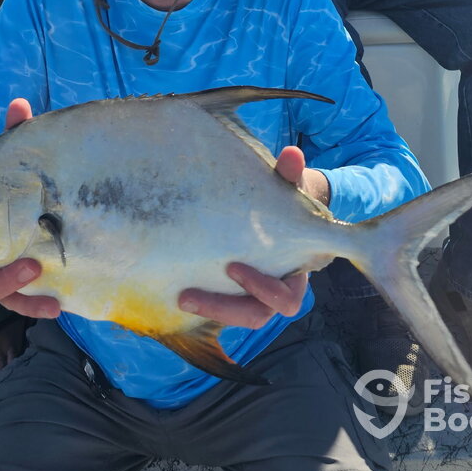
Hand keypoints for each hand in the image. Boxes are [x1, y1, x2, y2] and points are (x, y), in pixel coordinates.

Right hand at [0, 98, 60, 319]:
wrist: (35, 204)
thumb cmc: (9, 186)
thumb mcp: (11, 163)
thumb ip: (13, 137)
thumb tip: (20, 105)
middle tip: (14, 261)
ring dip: (11, 289)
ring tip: (39, 273)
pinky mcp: (17, 288)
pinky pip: (19, 304)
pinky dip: (34, 306)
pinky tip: (56, 304)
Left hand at [177, 146, 325, 328]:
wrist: (276, 203)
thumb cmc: (284, 196)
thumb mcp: (289, 185)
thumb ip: (291, 173)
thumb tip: (291, 154)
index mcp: (296, 271)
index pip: (287, 299)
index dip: (263, 289)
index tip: (232, 265)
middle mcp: (276, 290)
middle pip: (256, 316)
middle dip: (224, 308)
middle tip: (188, 295)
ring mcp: (253, 294)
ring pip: (236, 316)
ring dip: (209, 309)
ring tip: (180, 297)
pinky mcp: (234, 291)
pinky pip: (221, 307)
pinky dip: (203, 301)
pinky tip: (175, 289)